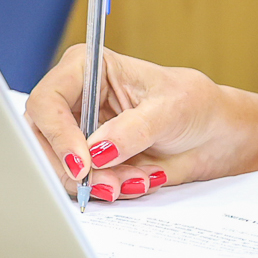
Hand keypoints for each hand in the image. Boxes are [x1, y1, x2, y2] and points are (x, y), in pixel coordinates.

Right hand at [23, 45, 243, 201]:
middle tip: (111, 184)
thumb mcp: (170, 110)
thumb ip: (133, 129)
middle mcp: (76, 100)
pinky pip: (82, 184)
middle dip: (77, 168)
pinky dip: (108, 189)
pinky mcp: (91, 160)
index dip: (57, 133)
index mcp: (88, 68)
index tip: (83, 162)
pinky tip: (139, 179)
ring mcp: (80, 132)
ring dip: (96, 183)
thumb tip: (98, 151)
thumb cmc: (194, 105)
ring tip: (137, 180)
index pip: (47, 100)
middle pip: (43, 140)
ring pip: (61, 167)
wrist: (214, 136)